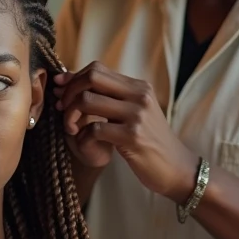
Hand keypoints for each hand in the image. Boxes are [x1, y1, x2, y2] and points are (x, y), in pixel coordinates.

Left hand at [54, 62, 198, 202]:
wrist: (177, 169)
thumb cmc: (149, 142)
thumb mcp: (134, 114)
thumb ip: (110, 98)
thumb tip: (70, 81)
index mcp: (139, 87)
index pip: (97, 69)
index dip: (73, 78)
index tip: (60, 91)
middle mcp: (140, 96)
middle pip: (91, 77)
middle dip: (69, 92)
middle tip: (63, 109)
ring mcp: (137, 115)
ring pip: (87, 101)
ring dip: (70, 115)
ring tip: (71, 128)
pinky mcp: (132, 137)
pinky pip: (93, 129)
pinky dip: (81, 137)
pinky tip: (84, 144)